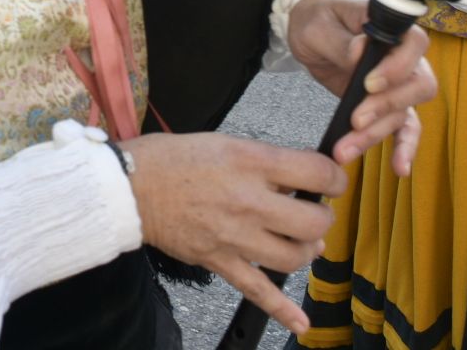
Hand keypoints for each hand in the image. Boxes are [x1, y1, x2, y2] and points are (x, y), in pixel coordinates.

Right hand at [120, 132, 345, 336]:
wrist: (130, 187)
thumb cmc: (172, 159)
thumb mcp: (226, 143)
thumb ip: (265, 163)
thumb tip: (298, 181)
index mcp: (251, 163)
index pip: (317, 173)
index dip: (336, 178)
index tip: (333, 180)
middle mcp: (248, 200)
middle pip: (313, 221)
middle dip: (323, 217)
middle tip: (315, 211)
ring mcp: (235, 235)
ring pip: (294, 256)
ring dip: (307, 251)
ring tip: (302, 241)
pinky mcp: (219, 261)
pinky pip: (257, 290)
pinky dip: (281, 310)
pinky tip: (300, 323)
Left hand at [285, 0, 436, 174]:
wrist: (310, 32)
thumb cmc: (317, 20)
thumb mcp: (318, 26)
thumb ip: (340, 40)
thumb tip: (362, 51)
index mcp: (391, 27)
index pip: (414, 44)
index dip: (398, 67)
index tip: (369, 83)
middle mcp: (404, 56)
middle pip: (418, 85)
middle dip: (386, 107)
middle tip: (356, 119)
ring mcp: (399, 83)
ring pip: (403, 112)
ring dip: (377, 134)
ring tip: (346, 150)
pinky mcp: (387, 104)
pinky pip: (406, 128)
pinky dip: (405, 148)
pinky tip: (400, 168)